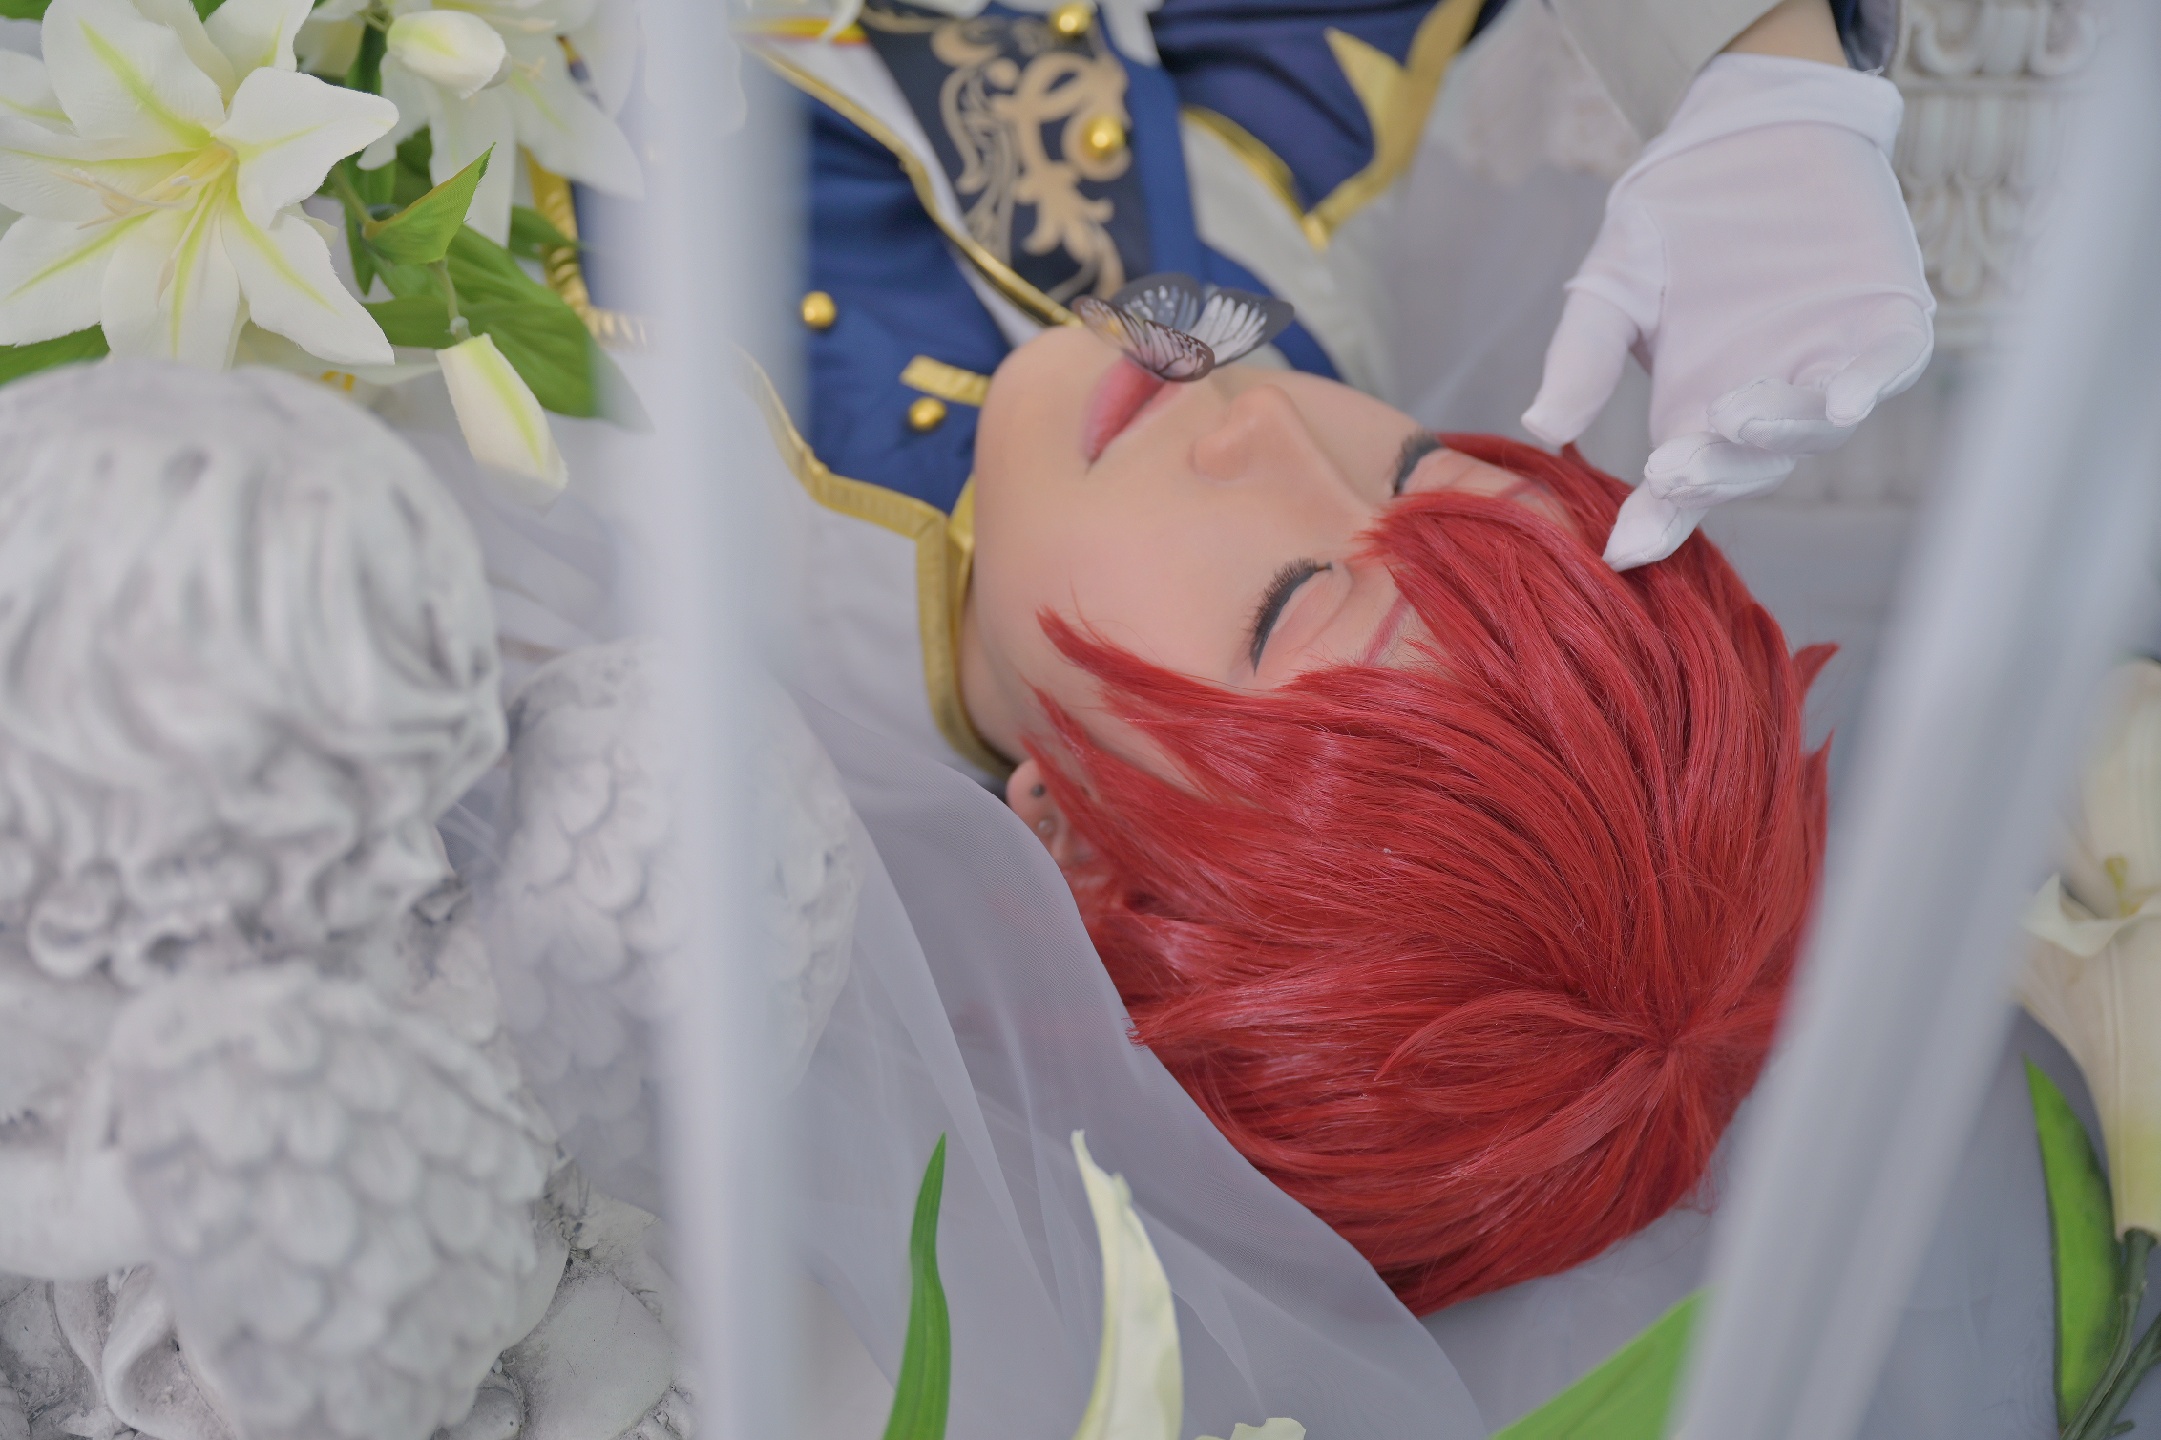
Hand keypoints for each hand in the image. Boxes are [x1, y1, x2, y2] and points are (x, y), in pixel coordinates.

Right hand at [1522, 54, 1934, 569]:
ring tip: (1733, 415)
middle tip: (1673, 469)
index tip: (1622, 547)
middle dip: (1713, 474)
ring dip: (1778, 432)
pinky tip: (1840, 399)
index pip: (1680, 487)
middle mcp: (1767, 405)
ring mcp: (1829, 366)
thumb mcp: (1614, 284)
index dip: (1656, 521)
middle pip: (1748, 467)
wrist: (1754, 130)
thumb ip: (1583, 355)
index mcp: (1698, 411)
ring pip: (1815, 429)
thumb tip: (1540, 427)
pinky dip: (1865, 384)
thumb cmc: (1681, 214)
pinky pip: (1886, 367)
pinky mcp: (1886, 322)